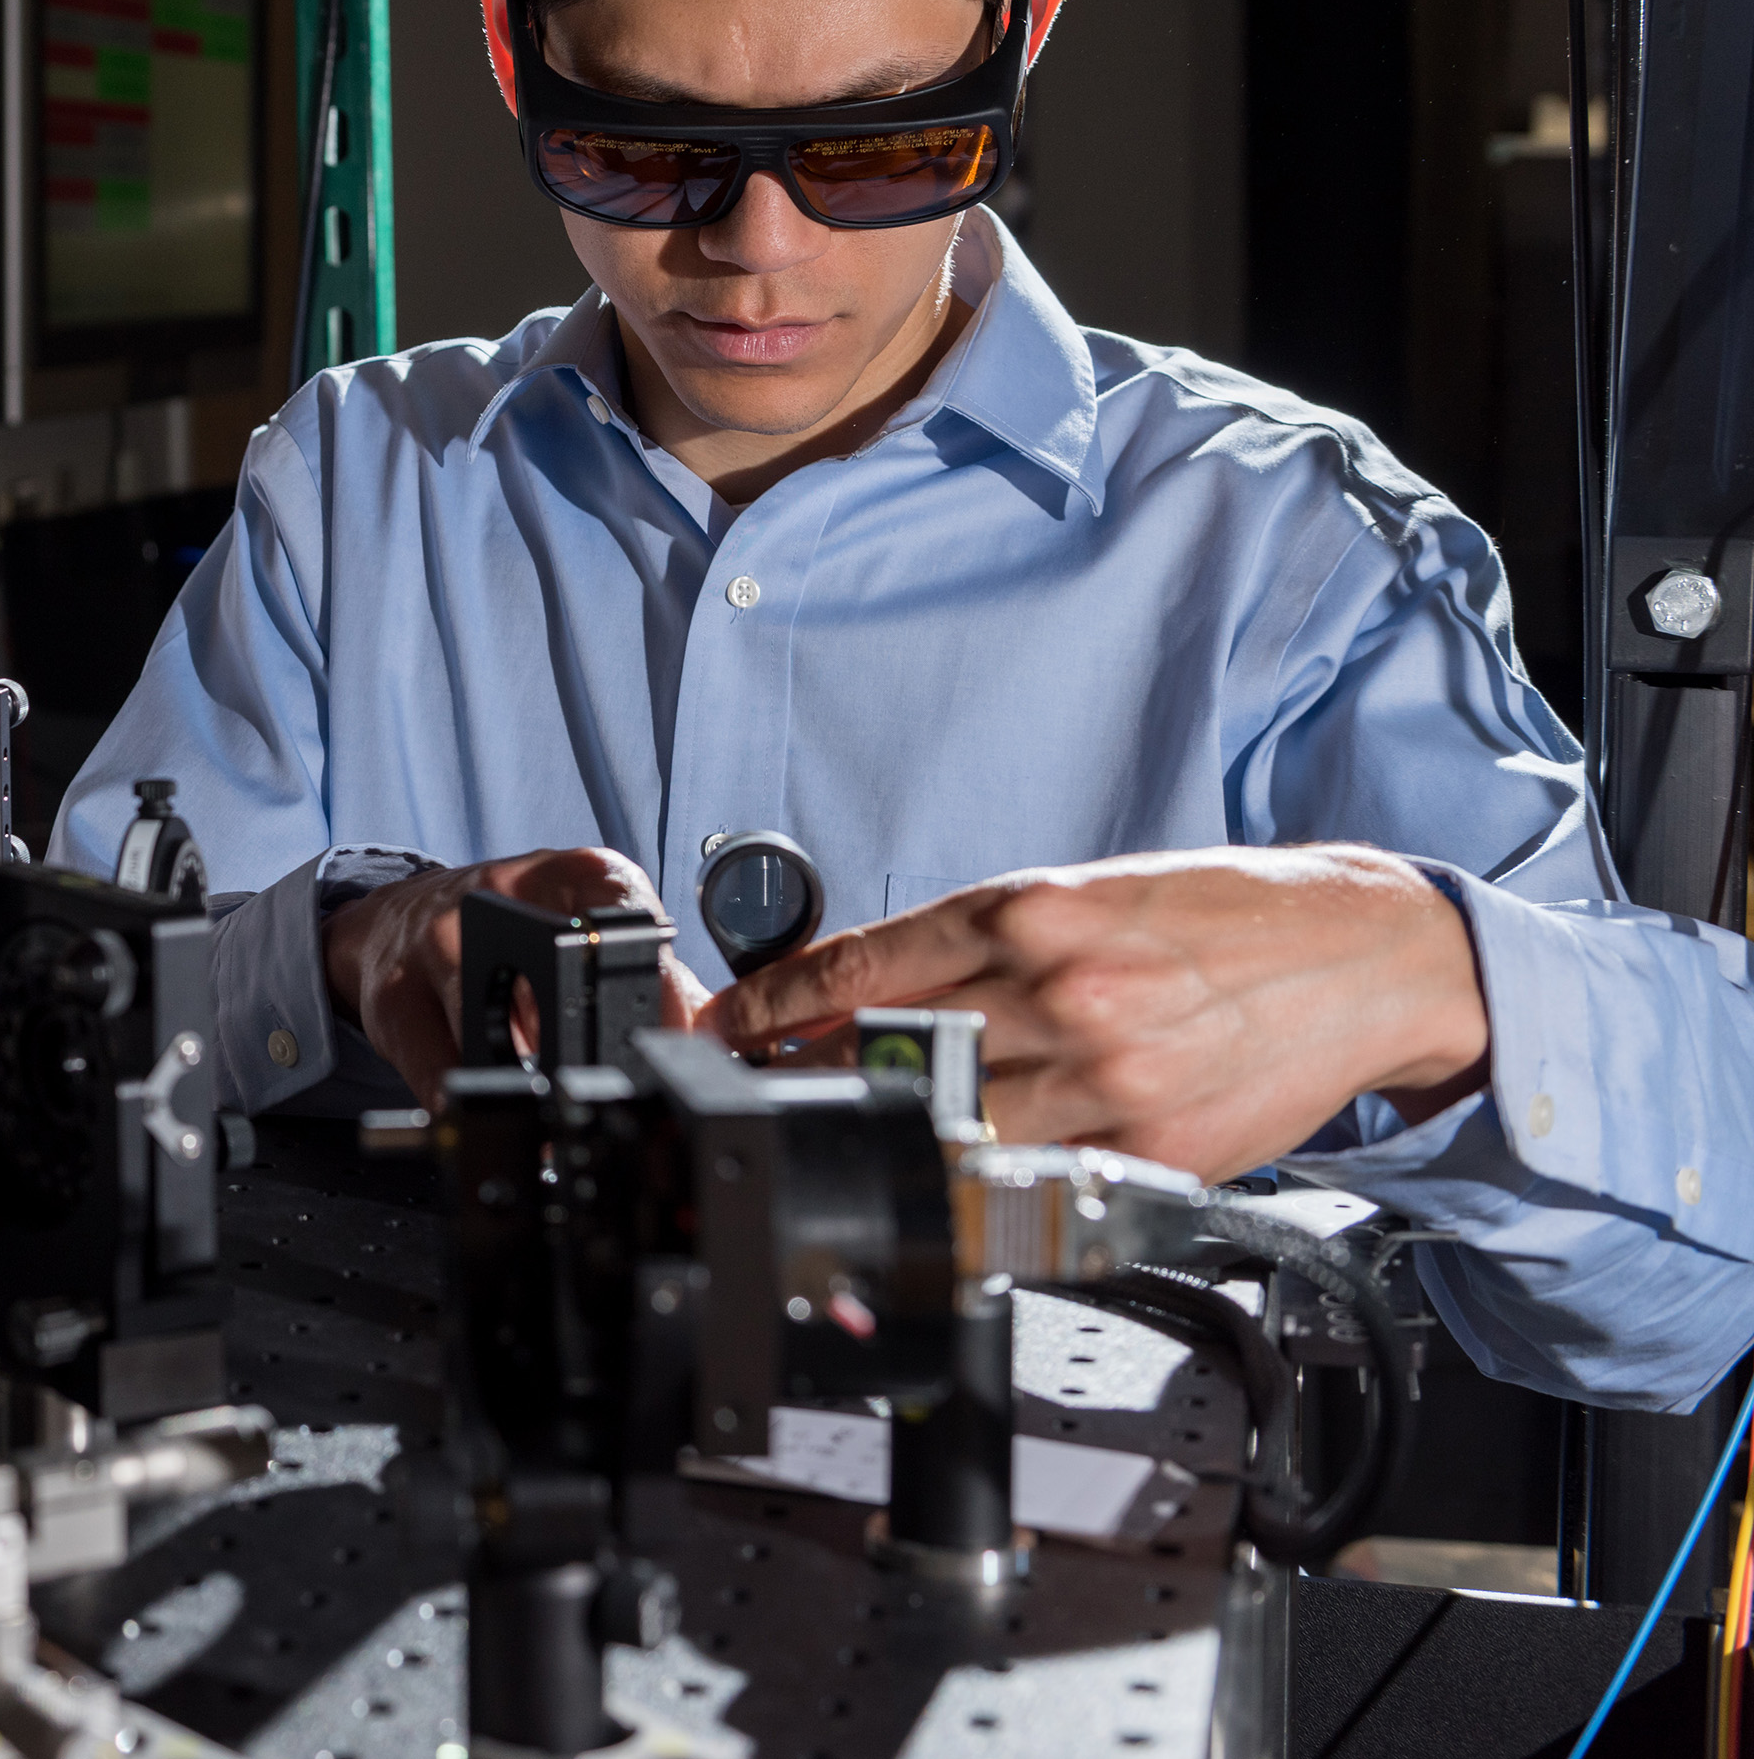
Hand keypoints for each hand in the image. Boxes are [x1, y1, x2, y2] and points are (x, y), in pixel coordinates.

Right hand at [319, 848, 714, 1106]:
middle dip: (593, 1056)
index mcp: (567, 872)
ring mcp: (438, 943)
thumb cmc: (503, 926)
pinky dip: (478, 1105)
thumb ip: (658, 984)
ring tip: (551, 1106)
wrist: (393, 924)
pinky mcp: (394, 998)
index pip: (630, 918)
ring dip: (531, 1089)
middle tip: (611, 1091)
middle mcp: (498, 894)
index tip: (674, 1045)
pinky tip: (497, 1107)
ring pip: (499, 1042)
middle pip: (563, 986)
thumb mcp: (585, 928)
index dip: (661, 994)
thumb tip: (721, 1044)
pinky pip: (445, 1075)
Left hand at [705, 846, 1490, 1180]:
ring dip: (887, 1141)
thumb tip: (851, 992)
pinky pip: (1037, 1183)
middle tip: (769, 1094)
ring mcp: (1107, 1078)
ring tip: (854, 1142)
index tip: (723, 1030)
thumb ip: (967, 944)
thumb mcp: (1080, 895)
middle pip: (884, 1056)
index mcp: (1029, 911)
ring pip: (948, 1130)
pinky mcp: (1153, 1150)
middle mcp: (1060, 990)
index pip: (856, 967)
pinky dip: (982, 1187)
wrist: (1360, 951)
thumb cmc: (1214, 918)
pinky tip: (957, 1182)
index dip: (768, 1008)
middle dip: (812, 1081)